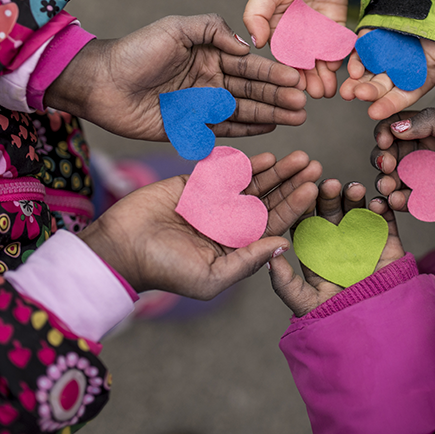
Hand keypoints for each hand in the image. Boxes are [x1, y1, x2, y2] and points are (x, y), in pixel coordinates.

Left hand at [45, 14, 306, 140]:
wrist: (101, 83)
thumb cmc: (136, 51)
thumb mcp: (176, 28)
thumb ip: (212, 30)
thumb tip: (246, 46)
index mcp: (210, 55)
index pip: (248, 65)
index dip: (273, 72)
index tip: (296, 79)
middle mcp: (211, 80)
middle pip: (252, 90)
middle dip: (279, 96)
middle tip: (303, 105)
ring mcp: (203, 105)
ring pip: (244, 110)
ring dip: (271, 114)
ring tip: (296, 118)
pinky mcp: (192, 128)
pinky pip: (225, 130)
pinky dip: (247, 130)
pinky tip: (269, 128)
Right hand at [78, 150, 320, 297]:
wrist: (120, 248)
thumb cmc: (165, 270)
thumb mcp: (212, 276)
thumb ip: (248, 260)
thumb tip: (285, 244)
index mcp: (238, 246)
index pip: (274, 223)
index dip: (295, 205)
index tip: (314, 188)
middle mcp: (230, 223)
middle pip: (269, 199)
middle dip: (291, 183)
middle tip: (314, 165)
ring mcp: (214, 203)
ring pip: (251, 183)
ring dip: (275, 170)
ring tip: (298, 157)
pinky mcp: (195, 184)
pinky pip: (224, 172)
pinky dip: (243, 164)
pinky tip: (264, 157)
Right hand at [244, 0, 348, 98]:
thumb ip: (255, 17)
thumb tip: (255, 42)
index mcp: (282, 38)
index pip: (287, 62)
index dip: (292, 75)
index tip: (296, 87)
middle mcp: (301, 41)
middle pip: (308, 66)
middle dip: (312, 81)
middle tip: (317, 94)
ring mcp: (320, 35)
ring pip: (325, 61)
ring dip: (327, 76)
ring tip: (330, 89)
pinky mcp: (338, 27)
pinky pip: (342, 44)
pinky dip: (342, 56)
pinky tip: (342, 67)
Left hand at [268, 179, 405, 316]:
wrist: (377, 331)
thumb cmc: (338, 320)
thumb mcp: (305, 303)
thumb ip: (285, 282)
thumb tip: (269, 256)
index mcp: (315, 252)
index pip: (307, 224)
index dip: (304, 207)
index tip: (301, 193)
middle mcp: (338, 242)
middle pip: (330, 212)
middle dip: (328, 196)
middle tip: (327, 184)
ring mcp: (363, 240)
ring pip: (356, 211)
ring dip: (353, 196)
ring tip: (353, 188)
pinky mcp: (388, 242)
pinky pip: (384, 221)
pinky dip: (381, 209)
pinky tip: (376, 203)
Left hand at [340, 34, 434, 119]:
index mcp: (414, 81)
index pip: (399, 96)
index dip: (387, 105)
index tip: (374, 112)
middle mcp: (396, 72)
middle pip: (379, 86)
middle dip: (368, 92)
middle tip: (356, 96)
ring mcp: (383, 56)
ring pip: (366, 72)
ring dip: (356, 81)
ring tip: (347, 89)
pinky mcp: (373, 39)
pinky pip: (362, 49)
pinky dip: (356, 58)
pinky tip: (352, 67)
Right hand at [371, 108, 434, 211]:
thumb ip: (426, 122)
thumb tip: (396, 128)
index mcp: (417, 131)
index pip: (390, 129)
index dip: (383, 134)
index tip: (384, 140)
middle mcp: (413, 153)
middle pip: (385, 156)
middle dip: (380, 160)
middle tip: (387, 164)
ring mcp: (417, 177)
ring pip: (391, 180)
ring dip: (384, 182)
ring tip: (389, 186)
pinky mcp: (425, 197)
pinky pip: (406, 201)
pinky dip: (397, 202)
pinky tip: (397, 200)